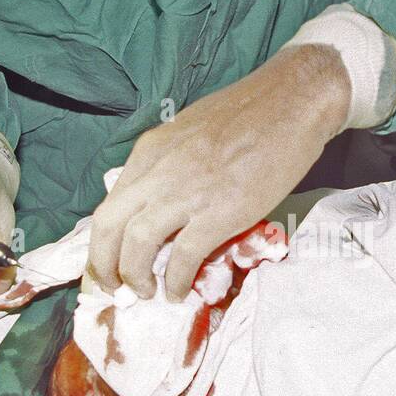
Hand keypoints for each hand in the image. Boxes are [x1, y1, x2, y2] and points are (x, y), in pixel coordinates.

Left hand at [88, 44, 350, 300]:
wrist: (293, 101)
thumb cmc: (251, 115)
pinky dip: (176, 281)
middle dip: (104, 265)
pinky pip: (183, 257)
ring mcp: (187, 193)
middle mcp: (158, 171)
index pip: (109, 204)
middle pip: (108, 227)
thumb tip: (160, 202)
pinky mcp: (219, 213)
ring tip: (145, 293)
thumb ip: (168, 165)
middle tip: (116, 287)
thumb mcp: (190, 133)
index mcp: (150, 151)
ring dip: (134, 277)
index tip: (109, 263)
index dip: (102, 242)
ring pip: (136, 244)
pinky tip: (179, 292)